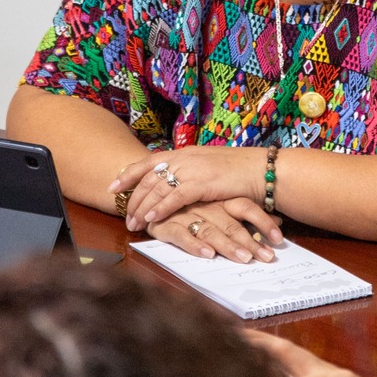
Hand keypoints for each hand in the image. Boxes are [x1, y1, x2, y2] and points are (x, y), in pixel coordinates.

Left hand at [114, 146, 269, 230]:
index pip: (150, 161)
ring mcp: (193, 169)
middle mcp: (186, 158)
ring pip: (158, 188)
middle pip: (149, 177)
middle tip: (122, 212)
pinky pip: (175, 197)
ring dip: (143, 207)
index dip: (129, 173)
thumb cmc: (241, 172)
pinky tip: (151, 219)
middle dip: (132, 195)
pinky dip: (161, 208)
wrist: (263, 169)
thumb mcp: (211, 168)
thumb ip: (192, 173)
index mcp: (186, 153)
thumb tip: (178, 183)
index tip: (113, 185)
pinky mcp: (202, 183)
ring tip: (133, 223)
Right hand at [148, 197, 283, 262]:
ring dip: (228, 246)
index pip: (247, 207)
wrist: (150, 193)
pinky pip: (182, 236)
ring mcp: (187, 215)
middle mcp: (206, 206)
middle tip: (267, 258)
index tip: (279, 239)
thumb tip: (280, 221)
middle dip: (251, 243)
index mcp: (220, 199)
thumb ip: (249, 213)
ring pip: (210, 231)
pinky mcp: (167, 225)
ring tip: (244, 258)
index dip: (264, 222)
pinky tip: (208, 254)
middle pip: (232, 225)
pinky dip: (195, 245)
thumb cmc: (192, 204)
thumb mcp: (221, 205)